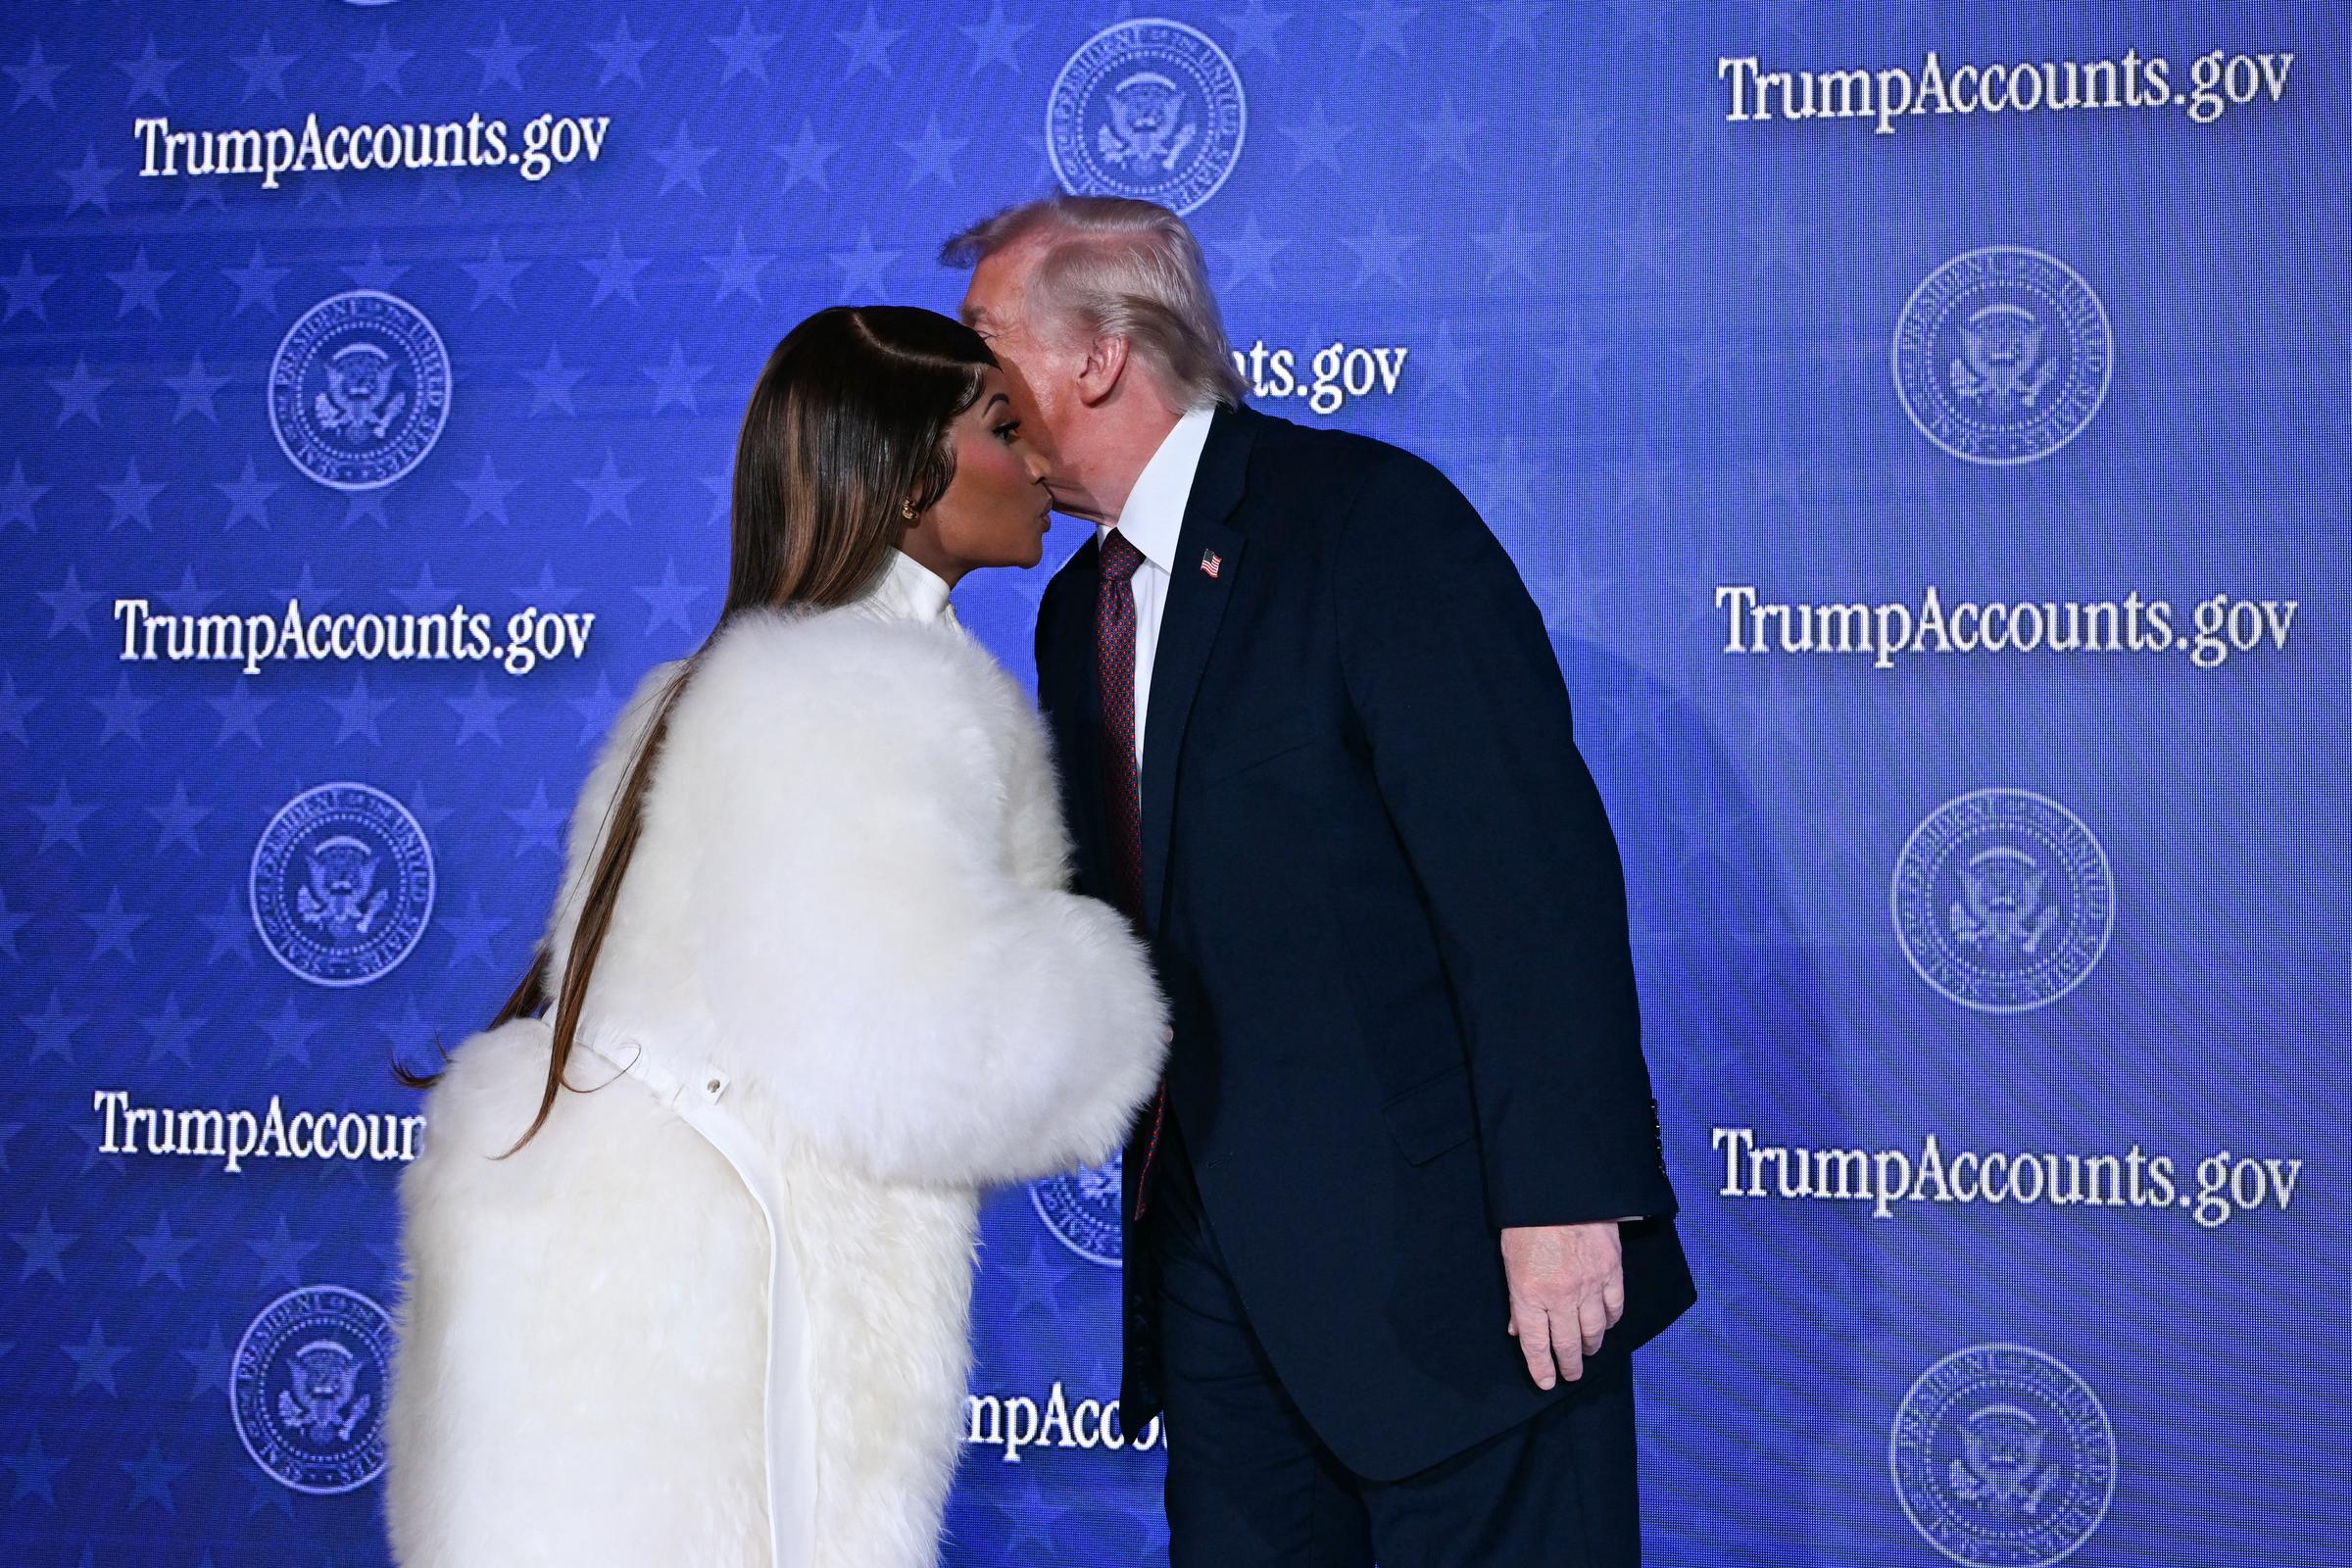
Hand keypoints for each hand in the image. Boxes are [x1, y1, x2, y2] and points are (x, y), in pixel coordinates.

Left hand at [1501, 1221, 1623, 1388]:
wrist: (1560, 1187)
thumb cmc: (1526, 1220)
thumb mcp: (1509, 1259)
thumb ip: (1516, 1298)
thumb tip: (1519, 1329)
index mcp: (1529, 1293)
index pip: (1536, 1344)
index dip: (1541, 1368)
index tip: (1547, 1382)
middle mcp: (1561, 1296)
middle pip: (1568, 1344)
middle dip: (1569, 1365)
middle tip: (1571, 1375)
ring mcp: (1589, 1285)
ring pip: (1594, 1331)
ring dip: (1590, 1346)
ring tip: (1587, 1352)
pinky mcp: (1612, 1271)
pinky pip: (1614, 1307)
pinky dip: (1610, 1321)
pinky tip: (1605, 1325)